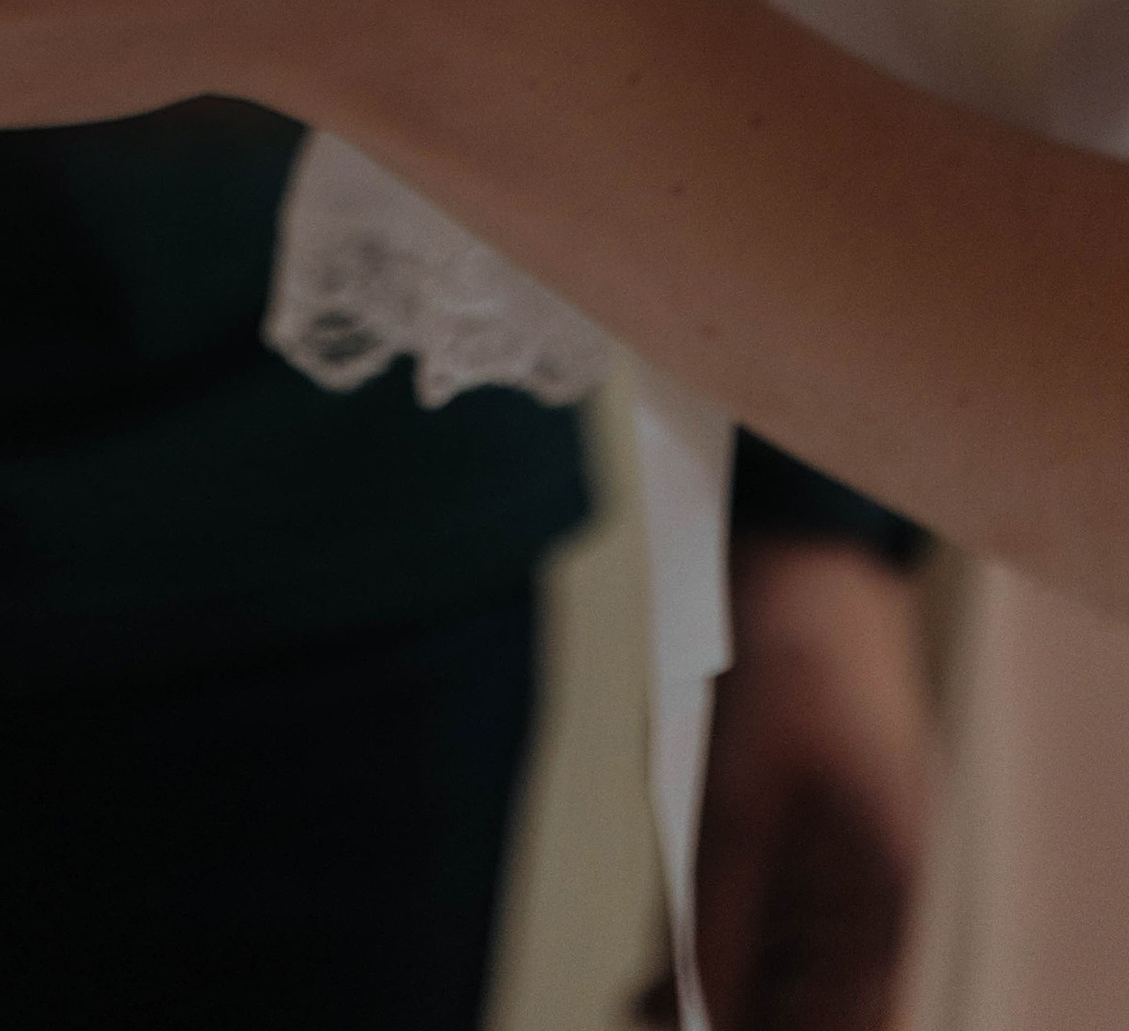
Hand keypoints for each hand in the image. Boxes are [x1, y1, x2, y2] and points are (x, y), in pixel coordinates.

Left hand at [641, 539, 932, 1030]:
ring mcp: (846, 856)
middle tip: (640, 1011)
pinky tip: (655, 963)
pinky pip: (767, 910)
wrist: (798, 542)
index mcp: (886, 893)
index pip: (843, 1027)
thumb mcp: (733, 798)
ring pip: (782, 960)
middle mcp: (878, 889)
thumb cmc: (777, 655)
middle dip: (730, 1013)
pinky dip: (718, 936)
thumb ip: (717, 918)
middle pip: (810, 1001)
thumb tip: (690, 1016)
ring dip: (717, 982)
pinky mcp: (808, 825)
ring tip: (637, 998)